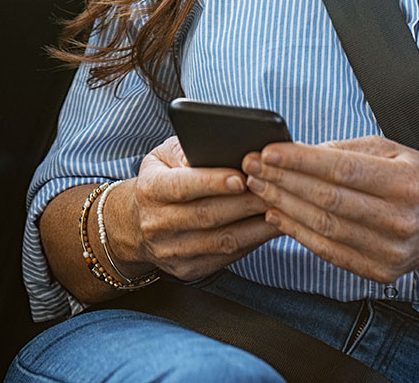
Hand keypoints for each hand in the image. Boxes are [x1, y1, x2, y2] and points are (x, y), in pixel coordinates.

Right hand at [115, 136, 279, 281]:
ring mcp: (172, 251)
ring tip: (281, 208)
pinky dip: (253, 241)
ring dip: (256, 225)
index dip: (212, 182)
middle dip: (245, 202)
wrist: (137, 224)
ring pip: (221, 241)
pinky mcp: (189, 270)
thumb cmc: (161, 179)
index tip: (241, 176)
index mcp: (150, 190)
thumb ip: (183, 149)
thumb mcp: (162, 156)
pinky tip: (271, 226)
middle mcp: (156, 224)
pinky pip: (227, 257)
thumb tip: (211, 150)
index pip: (182, 186)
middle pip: (207, 215)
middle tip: (275, 188)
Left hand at [243, 136, 418, 283]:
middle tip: (252, 167)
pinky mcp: (381, 272)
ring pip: (324, 227)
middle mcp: (401, 219)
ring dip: (284, 206)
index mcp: (407, 182)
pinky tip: (278, 215)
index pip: (342, 170)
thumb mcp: (393, 149)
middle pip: (328, 200)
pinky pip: (330, 252)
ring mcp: (391, 251)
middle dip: (283, 181)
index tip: (269, 151)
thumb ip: (347, 149)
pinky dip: (299, 234)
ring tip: (259, 188)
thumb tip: (301, 152)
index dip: (301, 161)